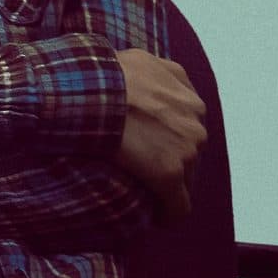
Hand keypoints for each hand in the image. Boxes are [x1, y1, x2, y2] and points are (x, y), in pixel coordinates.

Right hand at [113, 48, 206, 222]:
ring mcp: (186, 146)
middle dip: (168, 155)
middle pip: (189, 147)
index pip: (185, 119)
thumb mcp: (131, 59)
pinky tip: (158, 219)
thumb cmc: (96, 74)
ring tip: (145, 189)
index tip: (146, 143)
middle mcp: (193, 116)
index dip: (165, 133)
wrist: (84, 91)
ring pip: (186, 175)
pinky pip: (178, 205)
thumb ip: (147, 70)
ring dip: (168, 181)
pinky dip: (169, 212)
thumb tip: (133, 78)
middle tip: (139, 163)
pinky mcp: (169, 174)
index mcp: (185, 90)